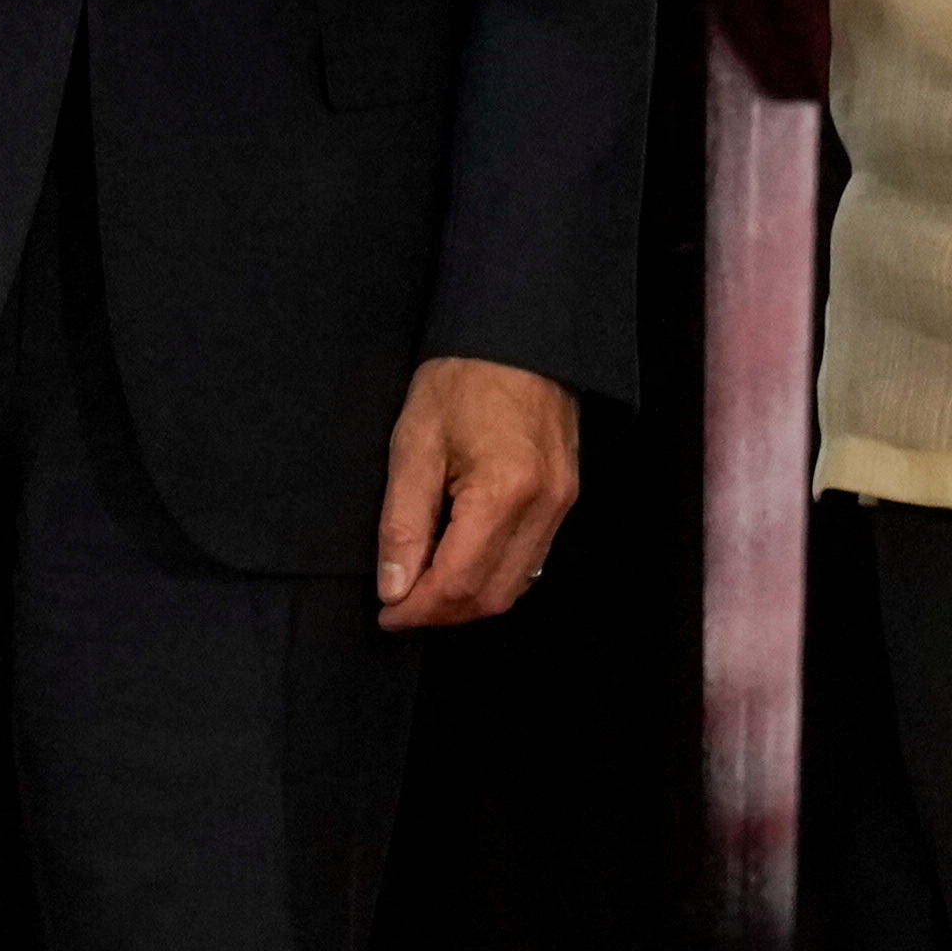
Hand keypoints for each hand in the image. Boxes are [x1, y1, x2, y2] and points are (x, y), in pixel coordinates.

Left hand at [375, 356, 577, 628]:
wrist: (519, 337)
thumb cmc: (462, 380)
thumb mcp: (413, 444)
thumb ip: (402, 524)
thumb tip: (394, 588)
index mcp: (503, 493)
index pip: (458, 584)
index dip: (417, 610)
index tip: (386, 613)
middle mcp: (543, 508)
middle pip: (491, 596)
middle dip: (442, 613)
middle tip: (400, 605)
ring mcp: (561, 506)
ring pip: (516, 587)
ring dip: (468, 600)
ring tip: (425, 587)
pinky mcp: (565, 499)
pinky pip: (531, 562)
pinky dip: (494, 577)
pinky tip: (461, 563)